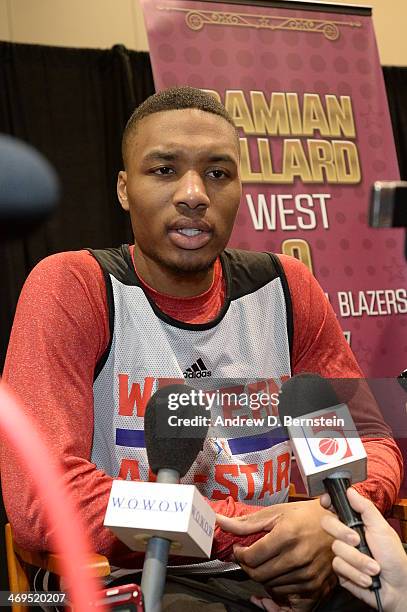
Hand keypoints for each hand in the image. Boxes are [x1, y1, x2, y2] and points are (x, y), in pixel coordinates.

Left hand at [216, 499, 336, 609]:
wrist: (339, 524)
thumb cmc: (307, 515)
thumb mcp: (277, 512)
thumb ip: (247, 522)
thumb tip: (220, 521)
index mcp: (287, 536)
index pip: (251, 556)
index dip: (239, 554)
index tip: (240, 549)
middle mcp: (298, 558)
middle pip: (258, 574)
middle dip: (248, 566)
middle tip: (249, 557)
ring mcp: (308, 576)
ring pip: (272, 588)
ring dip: (264, 579)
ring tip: (267, 565)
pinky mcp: (317, 589)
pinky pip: (290, 605)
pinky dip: (277, 601)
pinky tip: (271, 596)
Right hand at [320, 487, 406, 611]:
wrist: (398, 588)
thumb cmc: (394, 557)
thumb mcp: (382, 528)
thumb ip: (365, 508)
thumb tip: (350, 490)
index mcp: (356, 522)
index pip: (335, 507)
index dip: (327, 502)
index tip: (326, 502)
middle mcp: (347, 535)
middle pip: (328, 523)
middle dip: (343, 533)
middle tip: (357, 540)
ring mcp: (343, 553)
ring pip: (336, 548)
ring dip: (358, 560)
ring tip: (373, 568)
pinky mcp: (341, 571)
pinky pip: (339, 566)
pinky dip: (356, 573)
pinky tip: (367, 577)